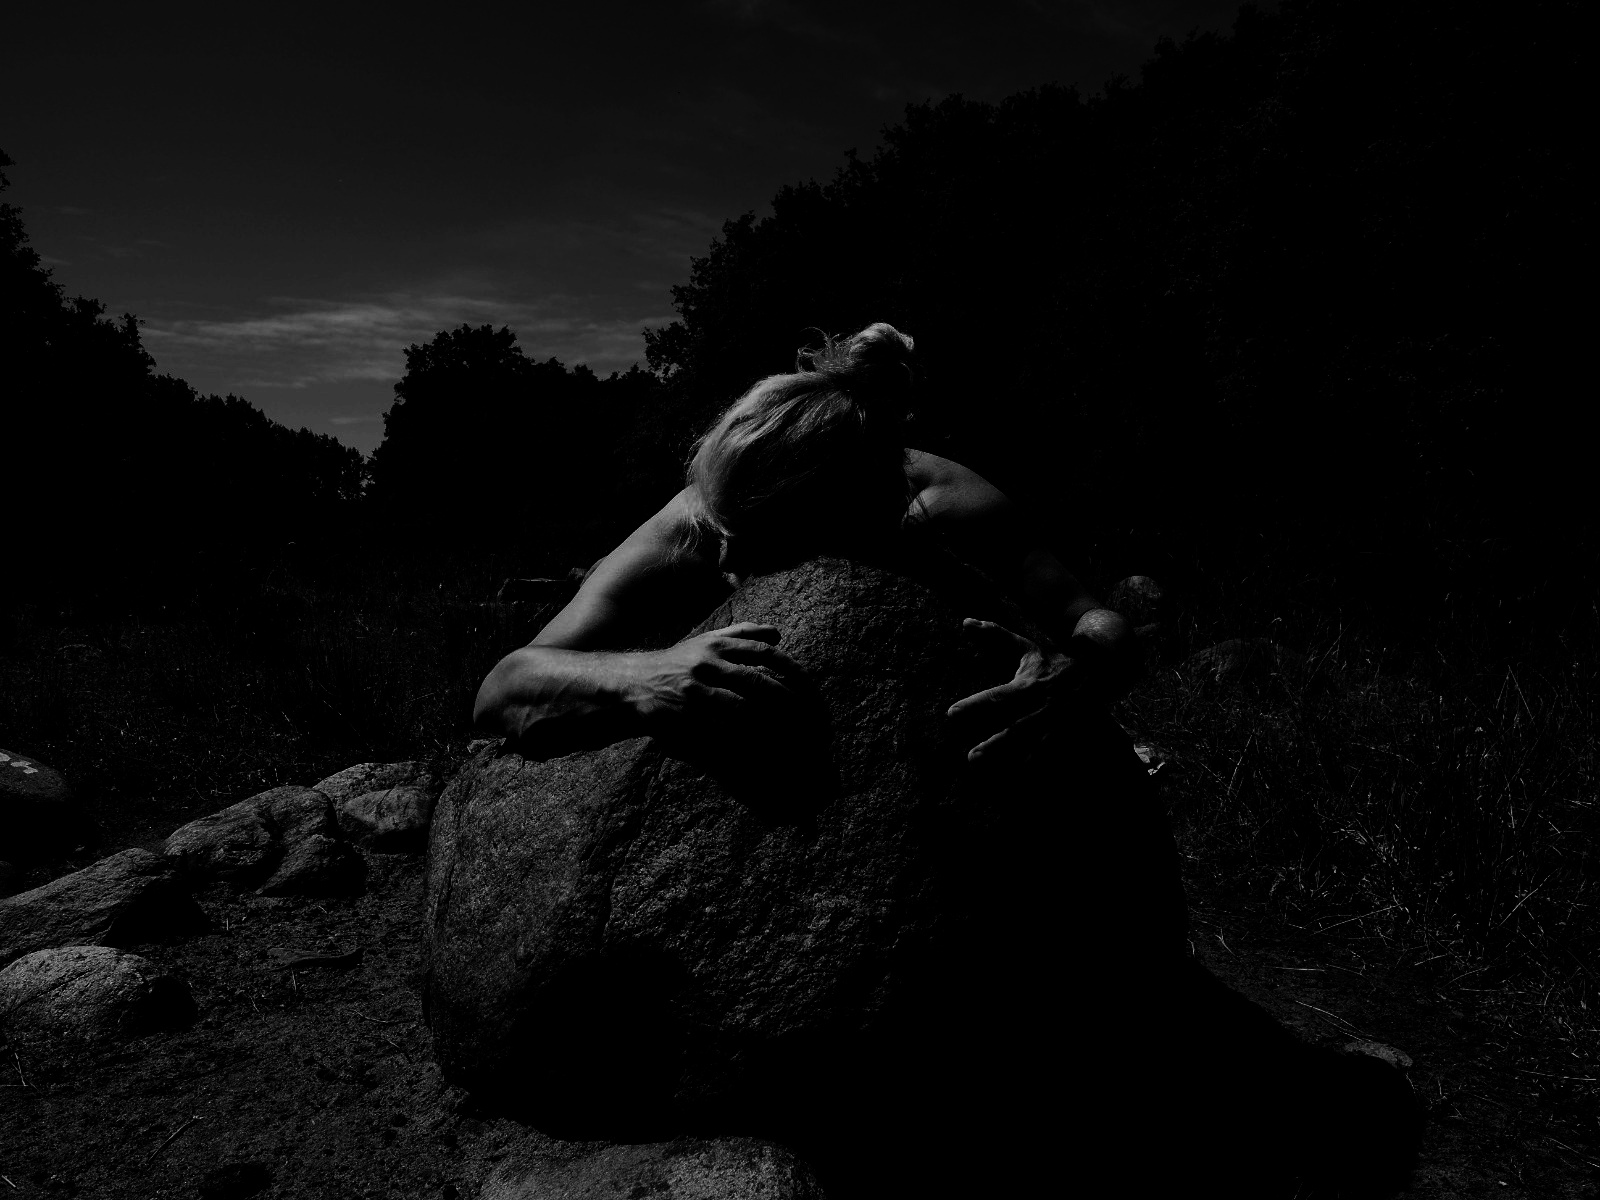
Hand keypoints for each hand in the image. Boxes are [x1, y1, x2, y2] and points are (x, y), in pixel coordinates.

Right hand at [630, 622, 802, 736]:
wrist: (635, 685)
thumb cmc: (679, 663)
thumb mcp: (706, 641)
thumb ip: (742, 634)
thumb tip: (778, 633)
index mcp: (717, 645)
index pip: (765, 653)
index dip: (793, 670)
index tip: (812, 689)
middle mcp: (707, 665)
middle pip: (757, 682)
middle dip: (789, 702)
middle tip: (812, 719)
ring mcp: (694, 692)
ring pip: (741, 709)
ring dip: (771, 726)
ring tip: (797, 739)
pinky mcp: (685, 717)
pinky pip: (721, 732)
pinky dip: (745, 742)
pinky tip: (766, 752)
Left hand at [946, 610, 1139, 765]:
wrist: (1103, 670)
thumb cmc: (1055, 660)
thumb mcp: (1026, 648)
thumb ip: (994, 636)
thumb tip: (965, 622)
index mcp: (1027, 685)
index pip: (997, 696)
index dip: (975, 705)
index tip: (951, 714)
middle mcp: (1040, 706)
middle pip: (1014, 727)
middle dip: (995, 743)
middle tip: (971, 757)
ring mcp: (1055, 724)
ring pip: (1032, 746)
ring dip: (1013, 760)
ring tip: (994, 774)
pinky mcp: (1067, 736)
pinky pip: (1052, 756)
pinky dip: (1040, 769)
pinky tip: (1022, 783)